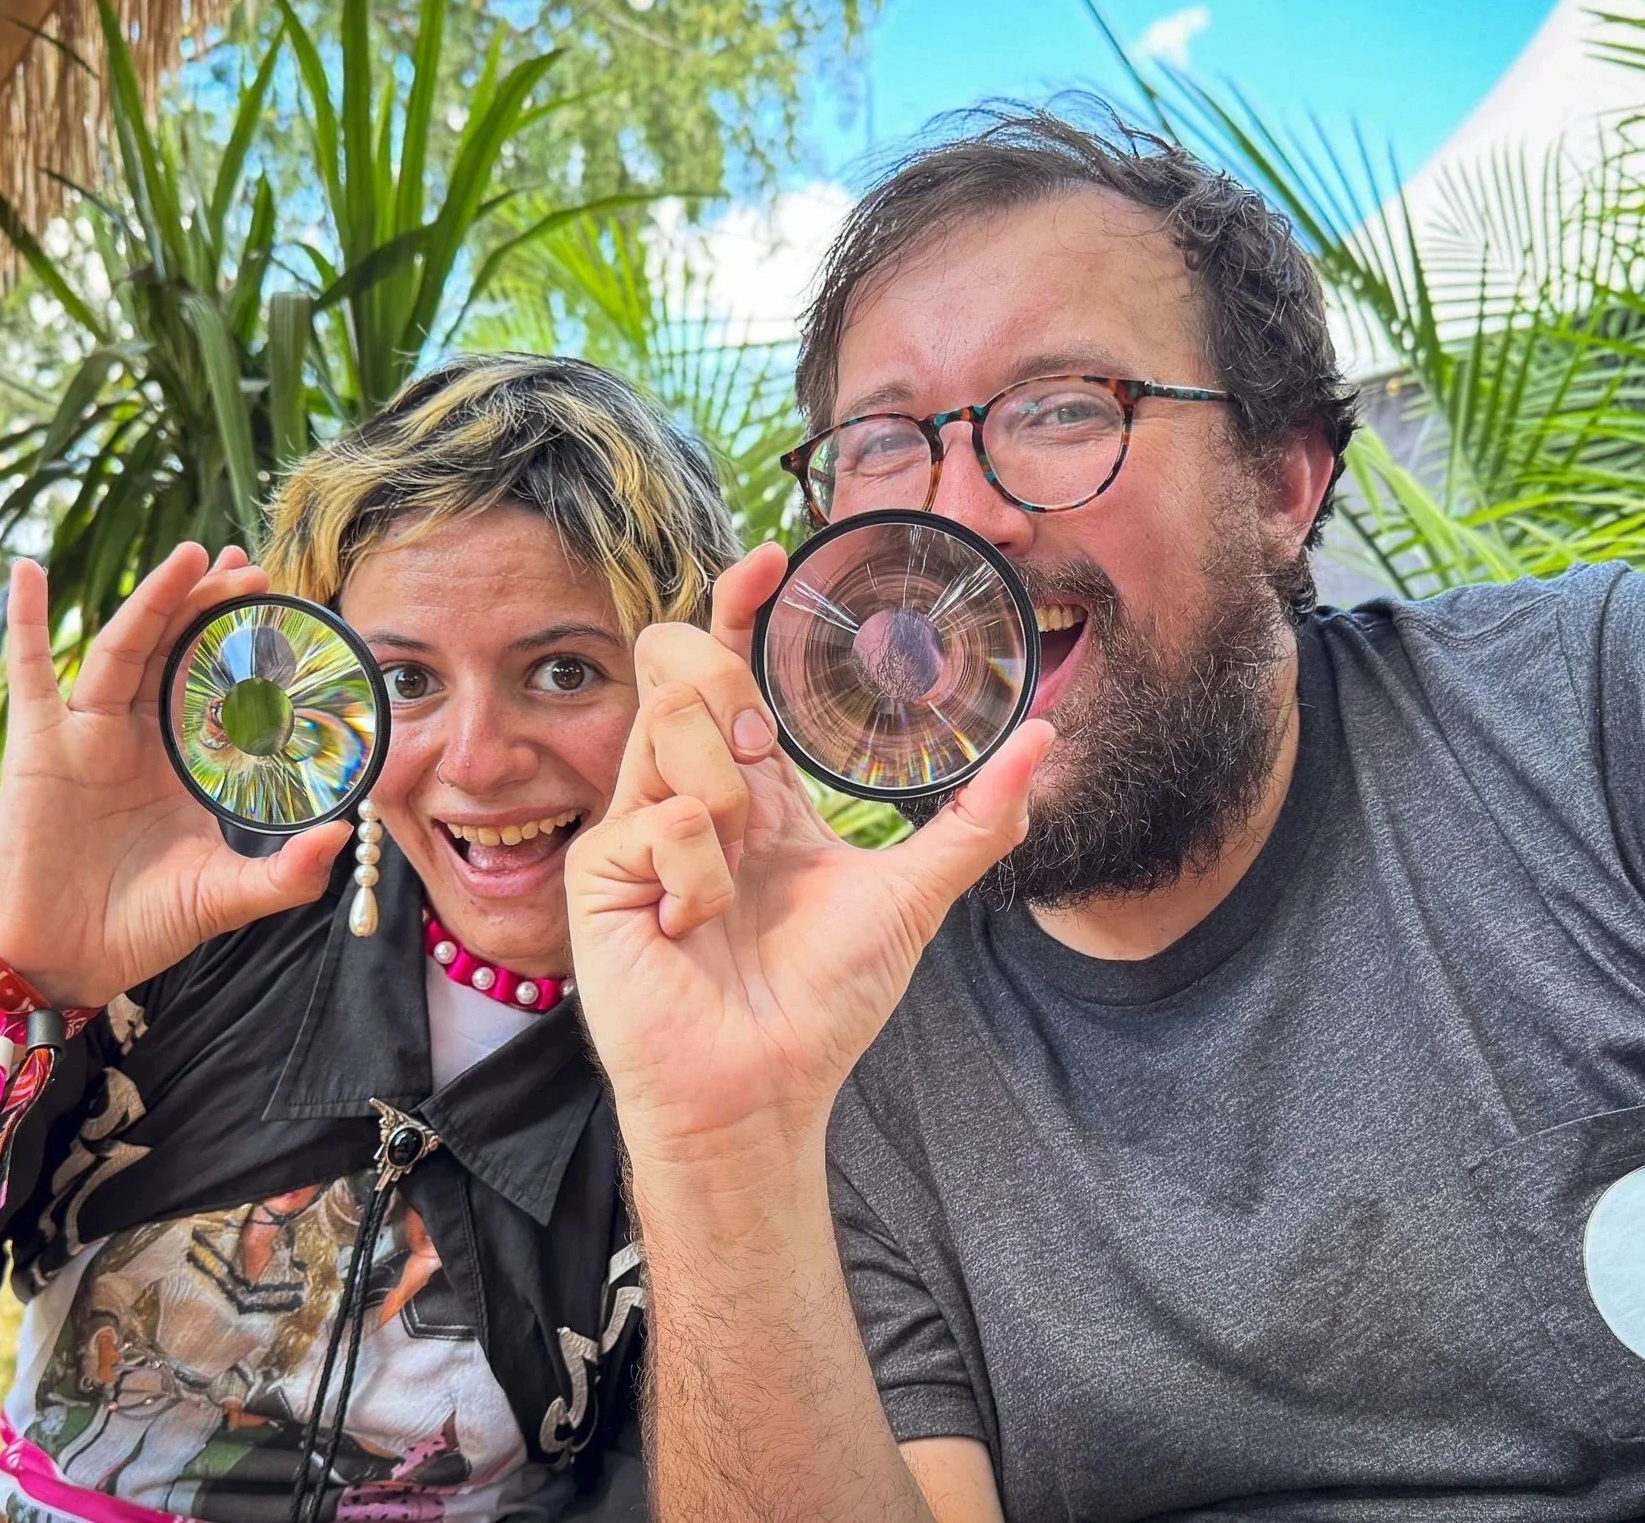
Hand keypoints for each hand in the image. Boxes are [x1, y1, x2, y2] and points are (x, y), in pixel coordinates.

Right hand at [0, 544, 350, 1007]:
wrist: (65, 960)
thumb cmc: (141, 926)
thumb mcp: (226, 897)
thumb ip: (286, 874)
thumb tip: (344, 838)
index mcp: (182, 760)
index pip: (218, 683)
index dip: (243, 640)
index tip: (278, 597)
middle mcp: (136, 735)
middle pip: (178, 649)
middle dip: (211, 603)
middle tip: (252, 565)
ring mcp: (86, 734)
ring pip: (124, 649)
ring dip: (155, 599)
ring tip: (192, 556)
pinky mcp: (38, 745)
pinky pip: (27, 673)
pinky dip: (26, 623)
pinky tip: (26, 572)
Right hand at [565, 543, 1052, 1162]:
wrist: (763, 1087)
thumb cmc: (821, 1002)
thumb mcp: (910, 897)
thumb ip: (973, 822)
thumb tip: (1044, 743)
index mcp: (749, 790)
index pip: (730, 669)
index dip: (739, 605)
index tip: (773, 557)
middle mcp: (686, 792)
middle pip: (680, 663)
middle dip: (728, 689)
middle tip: (761, 767)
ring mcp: (636, 827)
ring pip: (670, 722)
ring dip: (727, 796)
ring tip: (734, 879)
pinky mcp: (600, 871)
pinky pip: (662, 818)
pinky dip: (701, 874)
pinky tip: (697, 924)